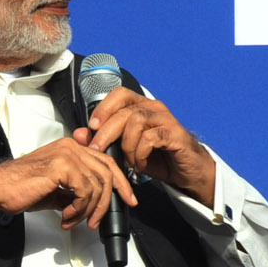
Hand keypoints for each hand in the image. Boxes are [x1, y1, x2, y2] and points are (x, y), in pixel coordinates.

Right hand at [0, 136, 135, 230]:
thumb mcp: (57, 190)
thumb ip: (76, 191)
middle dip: (109, 200)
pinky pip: (85, 191)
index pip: (107, 162)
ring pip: (97, 185)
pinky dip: (78, 209)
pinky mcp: (62, 166)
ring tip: (72, 220)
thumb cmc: (21, 189)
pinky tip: (65, 217)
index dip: (121, 182)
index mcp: (71, 148)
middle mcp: (71, 147)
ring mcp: (67, 154)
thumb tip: (93, 203)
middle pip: (108, 172)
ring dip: (87, 210)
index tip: (128, 199)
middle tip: (98, 220)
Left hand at [83, 87, 217, 205]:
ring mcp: (167, 120)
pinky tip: (140, 165)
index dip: (103, 108)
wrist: (188, 172)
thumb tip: (80, 134)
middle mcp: (154, 108)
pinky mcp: (176, 135)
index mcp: (142, 107)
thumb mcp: (126, 150)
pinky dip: (141, 153)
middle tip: (98, 150)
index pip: (119, 94)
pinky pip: (151, 138)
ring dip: (127, 145)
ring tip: (128, 161)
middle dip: (106, 132)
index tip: (92, 127)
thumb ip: (103, 140)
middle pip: (124, 111)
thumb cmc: (158, 158)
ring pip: (136, 122)